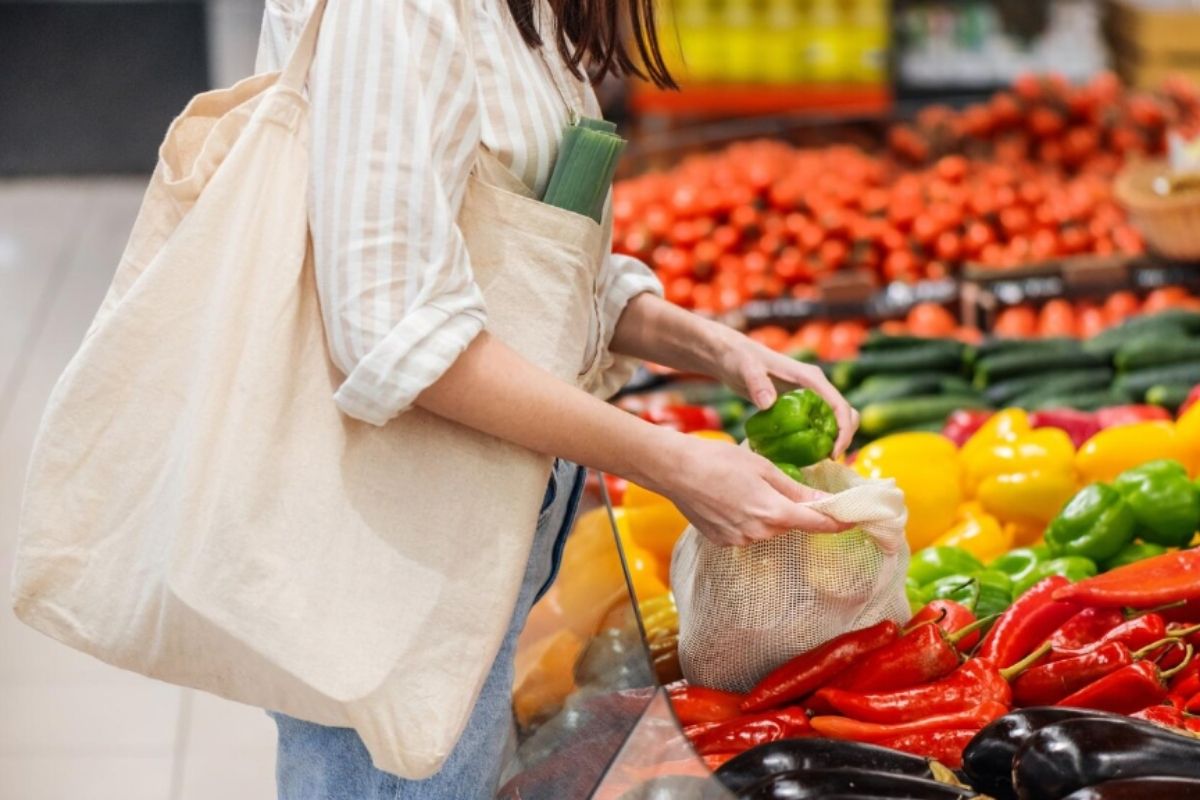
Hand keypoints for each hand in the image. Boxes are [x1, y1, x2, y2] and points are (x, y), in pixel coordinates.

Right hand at [647, 435, 852, 546]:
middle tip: (778, 484)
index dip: (840, 522)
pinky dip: (747, 518)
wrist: (674, 470)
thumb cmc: (718, 460)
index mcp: (774, 512)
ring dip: (768, 512)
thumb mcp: (763, 467)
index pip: (818, 525)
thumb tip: (826, 501)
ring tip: (745, 487)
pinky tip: (730, 499)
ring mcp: (739, 540)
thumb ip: (796, 489)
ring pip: (768, 528)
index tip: (855, 520)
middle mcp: (759, 533)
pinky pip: (747, 532)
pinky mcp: (723, 541)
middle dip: (793, 509)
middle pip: (791, 525)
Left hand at [709, 326, 858, 456]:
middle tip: (827, 459)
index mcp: (810, 377)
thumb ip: (756, 382)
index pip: (840, 405)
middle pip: (845, 413)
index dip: (843, 431)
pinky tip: (803, 452)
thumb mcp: (745, 369)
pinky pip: (817, 422)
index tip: (832, 453)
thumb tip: (769, 404)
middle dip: (843, 437)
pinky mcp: (798, 403)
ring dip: (833, 438)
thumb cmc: (738, 357)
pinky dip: (818, 437)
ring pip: (834, 418)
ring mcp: (808, 394)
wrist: (731, 355)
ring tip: (817, 459)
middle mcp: (815, 385)